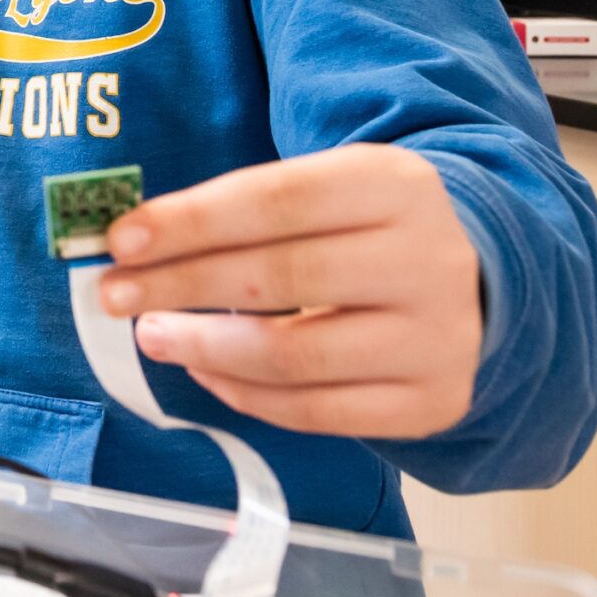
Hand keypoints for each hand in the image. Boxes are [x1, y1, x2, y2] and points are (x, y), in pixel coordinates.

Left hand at [98, 144, 480, 439]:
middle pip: (280, 276)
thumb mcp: (331, 188)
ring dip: (205, 348)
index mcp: (393, 184)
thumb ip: (246, 210)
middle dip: (181, 285)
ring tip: (153, 335)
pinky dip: (248, 395)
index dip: (192, 220)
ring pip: (295, 354)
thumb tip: (137, 243)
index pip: (276, 199)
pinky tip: (207, 371)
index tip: (121, 238)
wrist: (483, 279)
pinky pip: (319, 412)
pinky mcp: (431, 401)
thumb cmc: (369, 228)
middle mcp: (424, 259)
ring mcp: (435, 338)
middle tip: (114, 294)